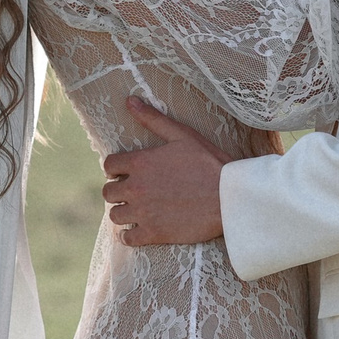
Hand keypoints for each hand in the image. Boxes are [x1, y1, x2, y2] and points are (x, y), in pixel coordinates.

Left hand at [98, 99, 231, 246]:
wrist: (230, 198)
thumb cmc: (210, 163)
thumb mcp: (182, 135)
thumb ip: (153, 119)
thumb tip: (130, 100)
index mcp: (140, 163)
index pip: (109, 165)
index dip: (117, 168)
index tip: (127, 172)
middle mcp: (136, 188)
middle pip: (108, 192)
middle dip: (118, 191)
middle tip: (134, 192)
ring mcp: (143, 212)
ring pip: (115, 215)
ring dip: (123, 212)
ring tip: (137, 211)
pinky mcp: (153, 233)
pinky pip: (128, 238)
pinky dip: (130, 236)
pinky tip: (140, 230)